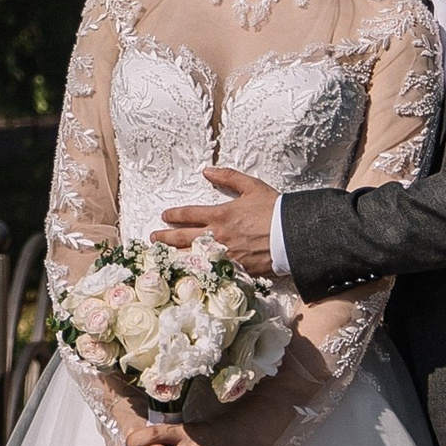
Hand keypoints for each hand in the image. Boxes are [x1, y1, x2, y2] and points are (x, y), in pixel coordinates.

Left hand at [161, 164, 276, 276]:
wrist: (292, 235)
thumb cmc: (274, 209)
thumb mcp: (252, 186)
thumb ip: (228, 177)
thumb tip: (207, 171)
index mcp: (220, 215)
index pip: (188, 214)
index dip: (173, 215)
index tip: (164, 216)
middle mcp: (217, 236)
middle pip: (182, 237)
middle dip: (165, 238)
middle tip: (153, 239)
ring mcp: (224, 255)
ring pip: (191, 257)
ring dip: (174, 256)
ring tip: (163, 258)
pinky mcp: (234, 270)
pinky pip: (209, 271)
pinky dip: (195, 272)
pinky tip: (187, 274)